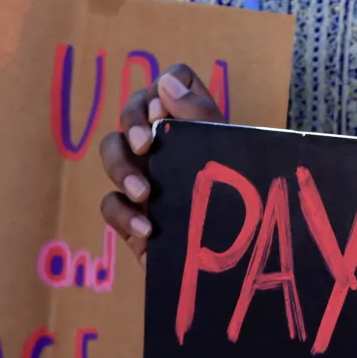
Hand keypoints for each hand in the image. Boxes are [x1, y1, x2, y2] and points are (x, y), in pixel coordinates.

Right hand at [98, 63, 222, 263]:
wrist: (240, 275)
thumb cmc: (246, 211)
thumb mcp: (228, 159)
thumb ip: (200, 119)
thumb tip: (165, 84)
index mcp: (197, 125)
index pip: (173, 83)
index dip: (162, 89)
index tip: (162, 116)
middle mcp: (168, 145)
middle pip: (131, 109)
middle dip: (130, 121)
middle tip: (145, 146)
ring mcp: (146, 178)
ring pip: (111, 150)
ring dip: (120, 166)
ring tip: (144, 192)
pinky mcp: (133, 216)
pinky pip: (110, 204)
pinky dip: (124, 214)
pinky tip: (148, 229)